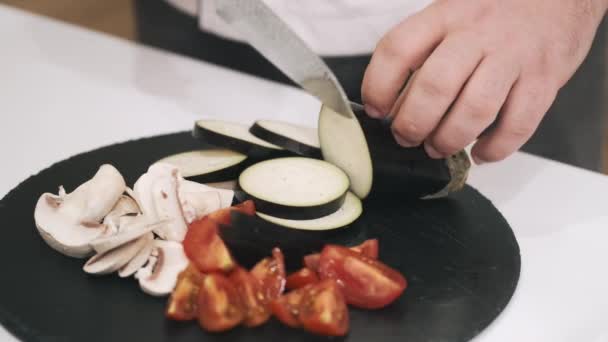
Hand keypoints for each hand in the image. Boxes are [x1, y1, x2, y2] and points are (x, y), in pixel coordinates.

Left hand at [361, 0, 607, 163]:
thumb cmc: (496, 11)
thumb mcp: (453, 16)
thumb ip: (424, 54)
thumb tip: (393, 107)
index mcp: (445, 15)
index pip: (398, 50)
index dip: (378, 86)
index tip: (375, 110)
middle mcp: (478, 33)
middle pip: (435, 86)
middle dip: (413, 124)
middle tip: (406, 137)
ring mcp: (513, 56)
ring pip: (475, 109)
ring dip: (450, 139)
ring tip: (438, 148)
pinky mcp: (544, 78)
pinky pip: (518, 125)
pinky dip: (495, 148)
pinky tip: (481, 152)